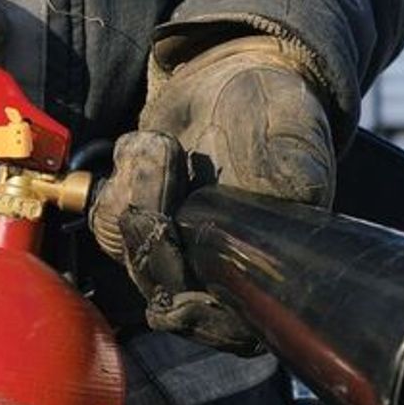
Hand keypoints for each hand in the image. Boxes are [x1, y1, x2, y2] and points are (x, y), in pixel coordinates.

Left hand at [89, 36, 335, 353]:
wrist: (233, 75)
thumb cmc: (274, 110)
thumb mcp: (295, 133)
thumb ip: (294, 170)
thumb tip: (291, 194)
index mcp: (266, 274)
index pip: (226, 329)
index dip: (198, 315)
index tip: (180, 280)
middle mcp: (215, 275)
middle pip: (166, 295)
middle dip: (156, 237)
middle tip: (162, 163)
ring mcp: (173, 253)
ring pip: (131, 257)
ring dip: (137, 194)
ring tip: (163, 143)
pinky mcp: (136, 226)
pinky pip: (107, 223)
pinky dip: (120, 179)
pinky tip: (149, 145)